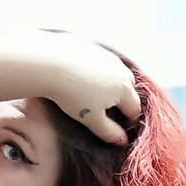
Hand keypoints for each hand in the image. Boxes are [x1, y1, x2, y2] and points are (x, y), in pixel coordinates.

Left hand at [20, 29, 141, 146]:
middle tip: (110, 111)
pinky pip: (102, 61)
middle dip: (124, 100)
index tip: (122, 129)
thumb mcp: (92, 119)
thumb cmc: (73, 95)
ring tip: (98, 93)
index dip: (130, 121)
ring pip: (117, 72)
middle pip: (129, 88)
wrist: (50, 63)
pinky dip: (99, 70)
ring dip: (113, 83)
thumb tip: (123, 140)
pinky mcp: (92, 45)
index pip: (135, 108)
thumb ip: (109, 132)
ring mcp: (107, 55)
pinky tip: (85, 76)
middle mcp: (120, 69)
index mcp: (124, 88)